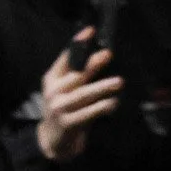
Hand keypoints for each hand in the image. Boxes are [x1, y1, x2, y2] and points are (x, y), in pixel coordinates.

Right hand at [36, 32, 120, 163]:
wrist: (53, 139)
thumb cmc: (65, 109)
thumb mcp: (65, 89)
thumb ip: (78, 74)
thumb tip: (100, 54)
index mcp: (52, 79)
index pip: (65, 58)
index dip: (76, 44)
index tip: (90, 31)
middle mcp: (53, 91)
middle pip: (75, 75)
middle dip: (91, 64)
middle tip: (107, 54)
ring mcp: (60, 108)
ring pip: (83, 94)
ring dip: (101, 87)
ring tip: (118, 82)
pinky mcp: (68, 123)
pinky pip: (88, 113)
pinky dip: (101, 108)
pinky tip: (113, 103)